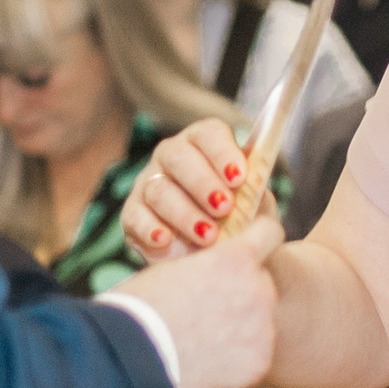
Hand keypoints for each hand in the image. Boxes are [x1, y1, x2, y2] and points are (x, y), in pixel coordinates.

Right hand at [108, 218, 282, 387]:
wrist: (130, 362)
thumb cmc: (140, 309)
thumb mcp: (174, 270)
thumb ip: (208, 266)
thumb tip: (215, 269)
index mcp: (237, 258)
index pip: (270, 232)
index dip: (260, 237)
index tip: (252, 247)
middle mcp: (259, 288)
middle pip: (262, 281)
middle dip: (244, 289)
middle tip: (211, 307)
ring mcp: (263, 329)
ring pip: (261, 318)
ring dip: (243, 324)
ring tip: (204, 337)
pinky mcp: (259, 363)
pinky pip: (256, 352)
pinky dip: (238, 356)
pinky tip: (209, 360)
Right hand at [122, 119, 266, 262]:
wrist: (207, 254)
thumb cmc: (234, 218)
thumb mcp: (251, 205)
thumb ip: (255, 195)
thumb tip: (256, 190)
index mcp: (204, 143)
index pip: (209, 134)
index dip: (223, 153)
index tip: (239, 177)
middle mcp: (171, 156)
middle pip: (180, 157)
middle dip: (203, 183)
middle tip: (224, 208)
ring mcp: (148, 182)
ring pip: (159, 189)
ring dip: (185, 213)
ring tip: (208, 236)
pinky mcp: (132, 213)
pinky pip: (136, 217)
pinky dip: (151, 229)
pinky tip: (167, 240)